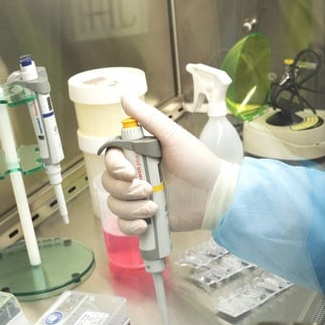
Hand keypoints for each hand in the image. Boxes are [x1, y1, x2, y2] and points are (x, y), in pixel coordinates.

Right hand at [101, 96, 237, 232]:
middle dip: (125, 190)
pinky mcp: (145, 218)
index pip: (110, 159)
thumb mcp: (174, 137)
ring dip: (131, 209)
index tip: (128, 173)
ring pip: (114, 205)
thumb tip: (126, 98)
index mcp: (140, 155)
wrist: (216, 196)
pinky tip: (145, 223)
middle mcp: (136, 176)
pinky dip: (130, 225)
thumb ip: (149, 119)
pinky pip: (123, 225)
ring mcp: (140, 198)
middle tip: (148, 190)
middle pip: (108, 183)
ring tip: (153, 208)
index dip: (114, 167)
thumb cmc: (199, 164)